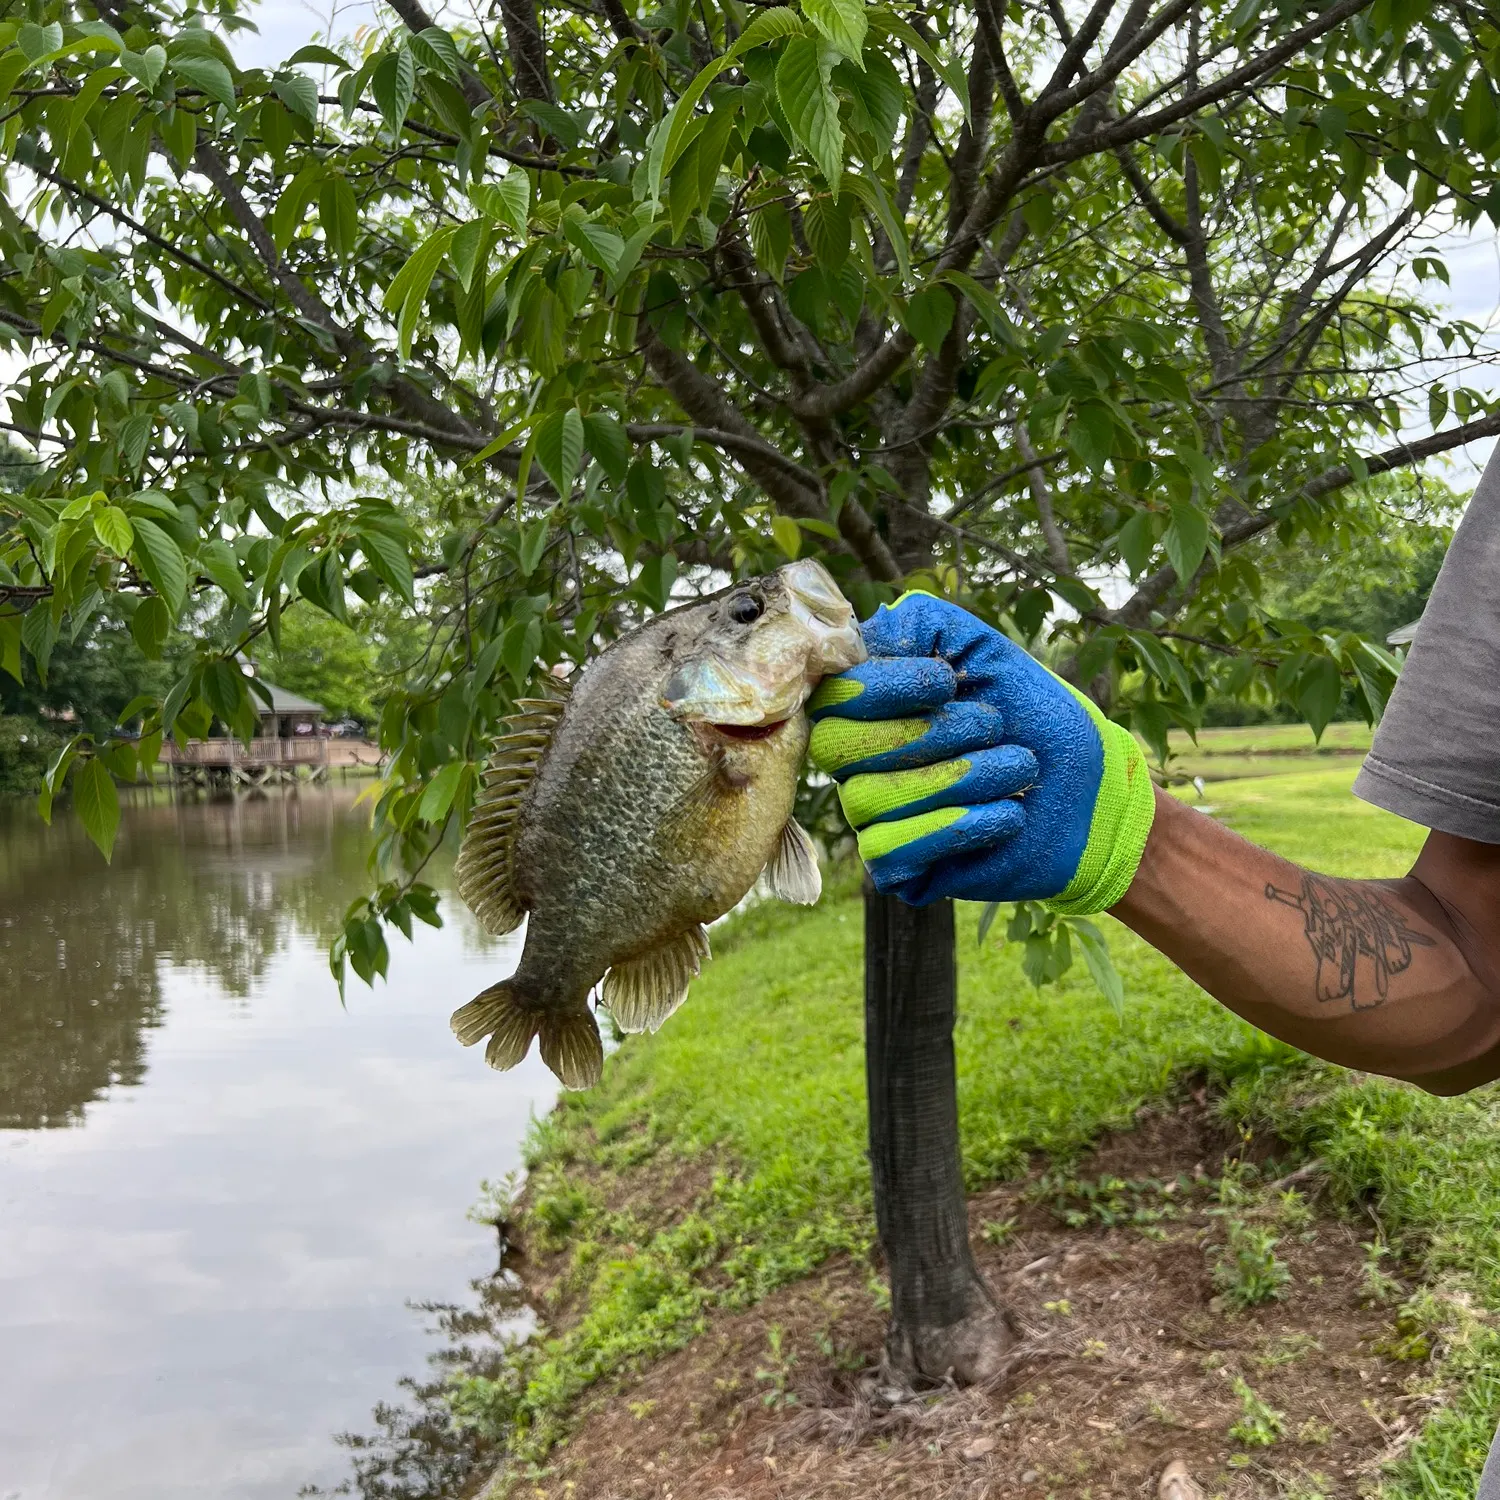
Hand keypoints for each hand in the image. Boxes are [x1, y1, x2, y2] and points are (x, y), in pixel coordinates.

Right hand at [806, 593, 1155, 910]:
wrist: (1090, 789)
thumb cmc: (1033, 715)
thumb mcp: (980, 647)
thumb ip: (918, 624)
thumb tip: (858, 641)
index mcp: (866, 708)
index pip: (827, 696)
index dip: (880, 688)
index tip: (946, 682)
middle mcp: (856, 762)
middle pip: (837, 748)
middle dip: (925, 733)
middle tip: (992, 725)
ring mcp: (872, 817)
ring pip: (866, 799)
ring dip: (958, 778)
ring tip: (1019, 768)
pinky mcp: (898, 867)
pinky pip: (888, 849)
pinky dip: (958, 827)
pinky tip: (1007, 815)